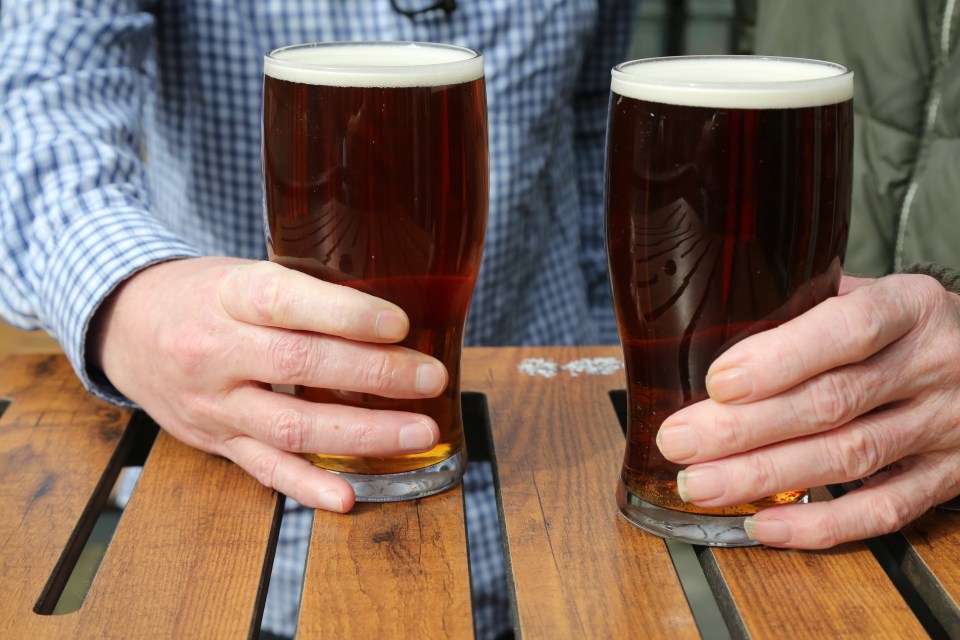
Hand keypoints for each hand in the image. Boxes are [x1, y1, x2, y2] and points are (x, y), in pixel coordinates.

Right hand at [92, 257, 447, 512]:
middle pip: (300, 365)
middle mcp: (215, 351)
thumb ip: (301, 294)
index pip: (286, 302)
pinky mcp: (215, 441)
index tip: (399, 323)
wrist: (124, 327)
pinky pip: (264, 469)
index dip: (346, 314)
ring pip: (290, 426)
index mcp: (227, 295)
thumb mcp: (241, 273)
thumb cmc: (202, 295)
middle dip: (374, 375)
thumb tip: (388, 317)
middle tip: (430, 378)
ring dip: (361, 433)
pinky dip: (308, 486)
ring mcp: (213, 403)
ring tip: (418, 433)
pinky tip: (349, 496)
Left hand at [655, 274, 959, 547]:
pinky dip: (820, 524)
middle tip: (680, 442)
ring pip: (849, 458)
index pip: (847, 330)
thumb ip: (807, 309)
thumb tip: (712, 335)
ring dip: (764, 477)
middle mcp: (934, 364)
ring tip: (701, 484)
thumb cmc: (905, 325)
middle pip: (833, 402)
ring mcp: (947, 426)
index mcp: (909, 306)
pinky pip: (884, 510)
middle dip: (744, 428)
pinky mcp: (950, 477)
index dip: (780, 359)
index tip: (718, 383)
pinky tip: (764, 523)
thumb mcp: (870, 294)